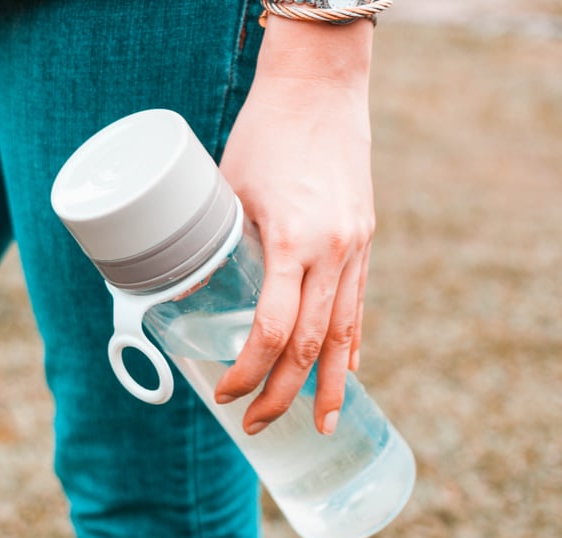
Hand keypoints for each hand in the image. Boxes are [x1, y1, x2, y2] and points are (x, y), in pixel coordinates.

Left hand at [215, 17, 375, 436]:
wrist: (321, 88)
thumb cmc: (264, 133)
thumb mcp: (231, 190)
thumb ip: (224, 242)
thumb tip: (195, 288)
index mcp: (293, 240)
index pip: (273, 329)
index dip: (248, 370)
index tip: (223, 392)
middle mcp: (333, 251)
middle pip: (311, 344)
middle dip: (282, 393)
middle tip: (256, 424)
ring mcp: (356, 247)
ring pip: (345, 334)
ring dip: (328, 386)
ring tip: (318, 426)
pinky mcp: (365, 240)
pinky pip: (359, 305)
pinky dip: (350, 344)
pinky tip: (346, 374)